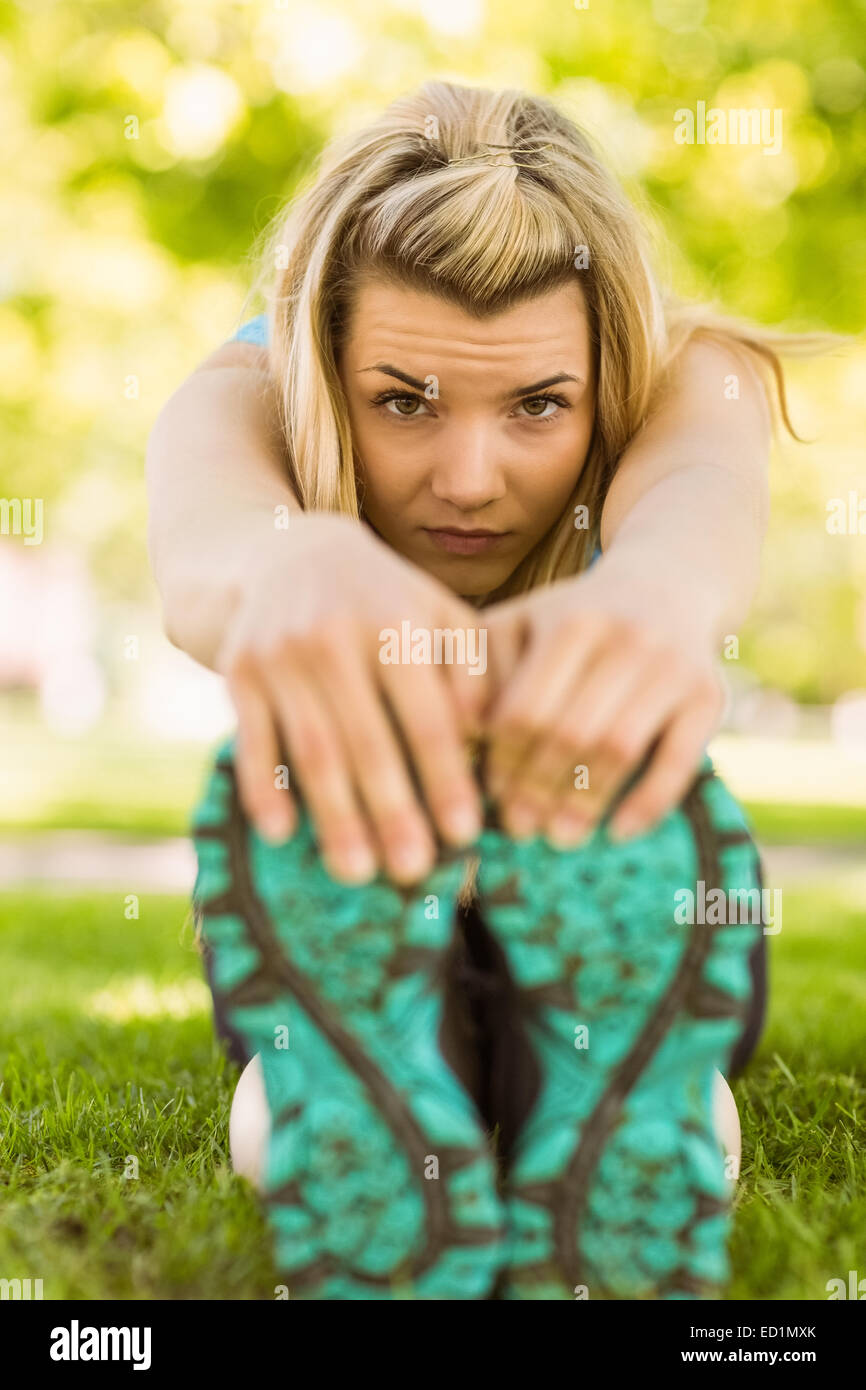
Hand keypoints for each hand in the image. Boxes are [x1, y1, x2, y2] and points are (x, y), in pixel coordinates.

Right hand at [218, 514, 489, 885]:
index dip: (446, 779)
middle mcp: (334, 637)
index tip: (465, 834)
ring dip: (334, 817)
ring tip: (357, 872)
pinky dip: (264, 787)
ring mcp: (281, 655)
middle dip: (392, 813)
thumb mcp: (437, 614)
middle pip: (368, 743)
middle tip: (413, 870)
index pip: (427, 718)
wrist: (286, 553)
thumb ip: (470, 669)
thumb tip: (487, 737)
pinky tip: (282, 833)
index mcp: (395, 625)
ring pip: (312, 750)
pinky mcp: (239, 670)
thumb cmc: (384, 599)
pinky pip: (252, 739)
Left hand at [480, 557, 725, 845]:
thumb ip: (482, 666)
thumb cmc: (575, 618)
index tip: (490, 797)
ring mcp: (671, 666)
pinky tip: (619, 833)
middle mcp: (625, 638)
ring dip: (585, 802)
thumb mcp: (521, 622)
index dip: (504, 761)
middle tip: (520, 829)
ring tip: (559, 838)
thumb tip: (463, 733)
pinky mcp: (709, 693)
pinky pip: (680, 760)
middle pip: (570, 732)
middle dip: (538, 788)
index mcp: (570, 622)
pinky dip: (649, 802)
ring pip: (619, 748)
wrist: (668, 583)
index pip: (525, 709)